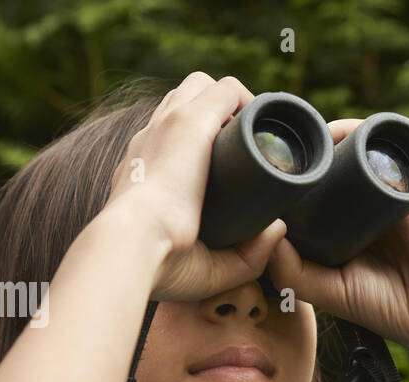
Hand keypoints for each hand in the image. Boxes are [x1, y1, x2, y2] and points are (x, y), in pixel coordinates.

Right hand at [102, 72, 287, 301]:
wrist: (130, 246)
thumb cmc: (157, 265)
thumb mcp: (206, 267)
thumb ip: (245, 256)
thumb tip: (278, 230)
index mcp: (142, 170)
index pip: (167, 136)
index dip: (199, 141)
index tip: (226, 163)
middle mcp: (150, 139)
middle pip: (184, 100)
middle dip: (217, 113)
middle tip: (244, 149)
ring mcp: (169, 124)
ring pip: (204, 87)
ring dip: (232, 103)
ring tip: (255, 136)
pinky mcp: (191, 121)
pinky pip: (227, 90)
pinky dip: (250, 100)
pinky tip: (266, 123)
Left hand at [266, 118, 408, 363]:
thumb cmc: (400, 308)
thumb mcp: (335, 295)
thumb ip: (297, 274)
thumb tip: (267, 238)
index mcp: (341, 235)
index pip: (303, 204)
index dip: (277, 193)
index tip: (249, 185)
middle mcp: (359, 209)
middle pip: (320, 174)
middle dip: (294, 163)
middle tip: (263, 155)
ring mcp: (382, 193)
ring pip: (344, 155)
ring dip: (318, 144)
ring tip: (290, 144)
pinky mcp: (404, 182)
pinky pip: (376, 146)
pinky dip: (352, 133)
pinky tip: (328, 134)